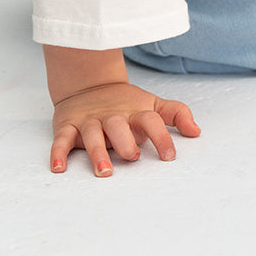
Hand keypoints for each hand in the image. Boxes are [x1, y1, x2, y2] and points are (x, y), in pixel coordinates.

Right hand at [50, 82, 199, 176]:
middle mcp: (112, 116)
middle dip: (125, 142)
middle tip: (131, 156)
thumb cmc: (125, 103)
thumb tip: (196, 131)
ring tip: (104, 171)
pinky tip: (59, 168)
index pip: (151, 121)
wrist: (88, 84)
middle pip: (118, 126)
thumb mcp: (152, 105)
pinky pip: (62, 140)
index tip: (170, 155)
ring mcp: (89, 121)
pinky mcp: (68, 126)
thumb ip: (176, 114)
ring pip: (92, 135)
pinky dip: (58, 153)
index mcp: (134, 112)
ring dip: (97, 153)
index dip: (161, 137)